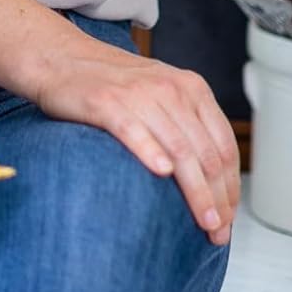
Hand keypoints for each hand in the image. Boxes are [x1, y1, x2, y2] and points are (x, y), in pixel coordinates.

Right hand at [31, 37, 238, 244]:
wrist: (59, 58)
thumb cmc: (111, 84)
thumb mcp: (160, 92)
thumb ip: (187, 124)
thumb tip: (215, 181)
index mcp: (190, 87)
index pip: (224, 146)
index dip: (231, 187)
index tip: (229, 218)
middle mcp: (169, 88)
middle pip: (206, 154)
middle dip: (218, 199)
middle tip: (219, 232)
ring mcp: (137, 94)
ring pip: (179, 151)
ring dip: (197, 193)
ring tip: (204, 223)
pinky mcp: (105, 102)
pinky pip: (134, 131)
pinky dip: (151, 153)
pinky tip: (161, 175)